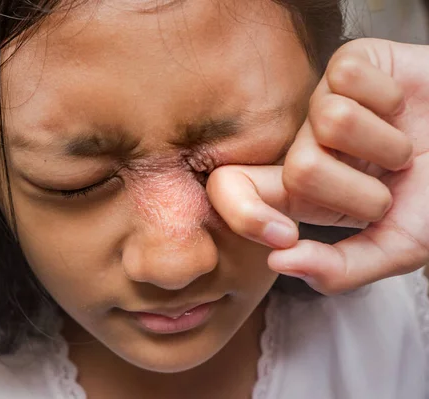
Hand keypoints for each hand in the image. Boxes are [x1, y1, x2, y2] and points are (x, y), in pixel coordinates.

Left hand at [207, 38, 428, 294]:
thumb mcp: (398, 247)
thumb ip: (340, 268)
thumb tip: (278, 262)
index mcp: (303, 193)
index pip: (232, 192)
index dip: (244, 215)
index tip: (284, 235)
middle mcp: (305, 146)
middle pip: (298, 171)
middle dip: (361, 191)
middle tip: (389, 186)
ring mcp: (323, 104)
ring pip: (329, 122)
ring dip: (385, 145)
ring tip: (401, 147)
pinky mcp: (347, 64)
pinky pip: (349, 78)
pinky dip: (390, 99)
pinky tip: (400, 107)